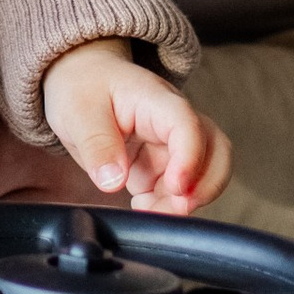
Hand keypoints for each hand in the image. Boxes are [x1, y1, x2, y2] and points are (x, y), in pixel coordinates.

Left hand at [39, 43, 230, 215]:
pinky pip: (179, 190)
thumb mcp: (77, 112)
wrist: (82, 80)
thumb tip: (112, 182)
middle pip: (216, 150)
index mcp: (155, 100)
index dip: (190, 158)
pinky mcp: (162, 165)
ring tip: (150, 212)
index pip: (187, 126)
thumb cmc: (83, 87)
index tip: (175, 188)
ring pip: (203, 174)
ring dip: (185, 201)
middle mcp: (173, 122)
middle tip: (176, 209)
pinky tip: (142, 207)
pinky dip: (168, 206)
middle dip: (206, 185)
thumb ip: (96, 145)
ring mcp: (171, 145)